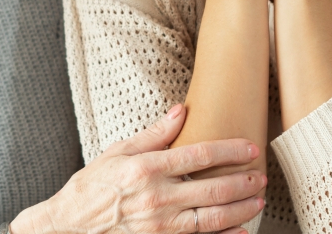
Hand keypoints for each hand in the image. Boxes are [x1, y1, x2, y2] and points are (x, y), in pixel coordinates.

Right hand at [12, 105, 265, 233]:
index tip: (250, 147)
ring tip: (258, 200)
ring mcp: (160, 225)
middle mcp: (157, 197)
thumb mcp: (118, 151)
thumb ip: (154, 134)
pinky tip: (242, 232)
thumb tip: (182, 110)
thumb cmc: (92, 187)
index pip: (200, 155)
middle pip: (214, 188)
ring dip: (240, 209)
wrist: (70, 226)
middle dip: (243, 181)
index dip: (230, 150)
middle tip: (261, 176)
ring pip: (212, 218)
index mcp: (148, 168)